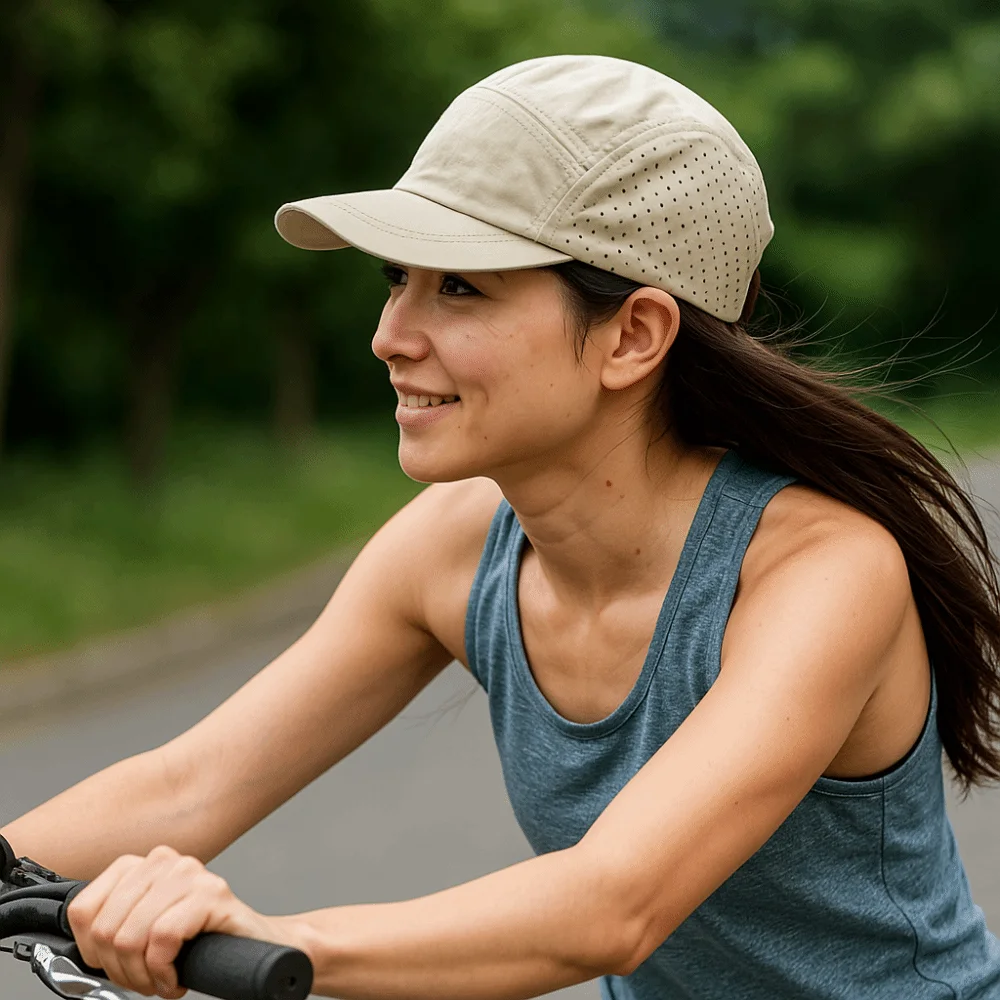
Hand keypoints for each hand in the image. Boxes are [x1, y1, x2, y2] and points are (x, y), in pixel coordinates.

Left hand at [66, 845, 293, 997]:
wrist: (262, 950)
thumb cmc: (202, 945)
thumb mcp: (148, 930)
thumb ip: (117, 924)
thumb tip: (78, 942)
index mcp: (144, 865)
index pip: (84, 909)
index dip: (92, 952)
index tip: (116, 967)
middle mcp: (166, 861)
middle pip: (105, 929)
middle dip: (121, 971)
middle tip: (145, 981)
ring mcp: (192, 874)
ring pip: (130, 935)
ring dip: (143, 976)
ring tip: (162, 981)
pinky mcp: (213, 893)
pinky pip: (163, 938)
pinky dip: (163, 970)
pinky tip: (176, 977)